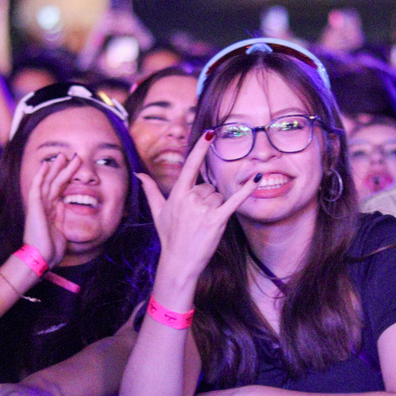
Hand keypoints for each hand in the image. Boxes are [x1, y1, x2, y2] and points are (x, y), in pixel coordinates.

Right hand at [19, 153, 80, 269]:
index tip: (73, 168)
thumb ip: (61, 216)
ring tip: (63, 155)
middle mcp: (44, 206)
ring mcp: (38, 206)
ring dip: (56, 168)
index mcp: (51, 212)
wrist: (41, 259)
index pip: (59, 190)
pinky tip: (46, 165)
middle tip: (71, 156)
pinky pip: (37, 188)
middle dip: (63, 169)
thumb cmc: (50, 250)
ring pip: (49, 182)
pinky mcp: (34, 207)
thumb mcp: (61, 230)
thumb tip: (64, 204)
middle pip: (55, 183)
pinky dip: (41, 176)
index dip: (66, 178)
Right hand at [137, 131, 259, 286]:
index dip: (200, 148)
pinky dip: (246, 191)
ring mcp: (204, 210)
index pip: (190, 165)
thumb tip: (139, 174)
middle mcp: (190, 199)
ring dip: (216, 207)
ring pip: (219, 196)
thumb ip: (150, 190)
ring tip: (204, 224)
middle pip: (208, 187)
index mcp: (177, 194)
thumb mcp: (157, 212)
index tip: (209, 133)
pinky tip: (257, 180)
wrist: (178, 261)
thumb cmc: (169, 236)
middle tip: (197, 218)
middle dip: (206, 199)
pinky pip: (234, 201)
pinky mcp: (217, 220)